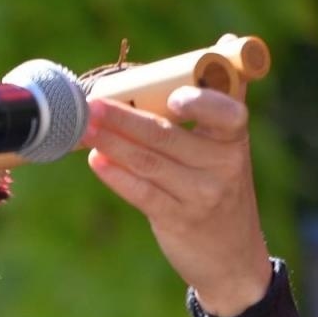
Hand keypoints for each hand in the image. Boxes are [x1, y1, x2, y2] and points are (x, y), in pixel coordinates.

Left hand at [82, 72, 271, 316]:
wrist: (233, 256)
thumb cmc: (219, 190)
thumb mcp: (226, 154)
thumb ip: (207, 117)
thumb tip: (191, 60)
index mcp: (235, 139)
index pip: (227, 114)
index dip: (202, 103)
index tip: (173, 96)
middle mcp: (224, 165)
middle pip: (165, 136)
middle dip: (123, 118)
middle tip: (92, 105)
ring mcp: (202, 194)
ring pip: (148, 162)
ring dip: (110, 143)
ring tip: (82, 129)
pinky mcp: (179, 219)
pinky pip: (142, 192)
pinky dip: (116, 176)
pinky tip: (95, 160)